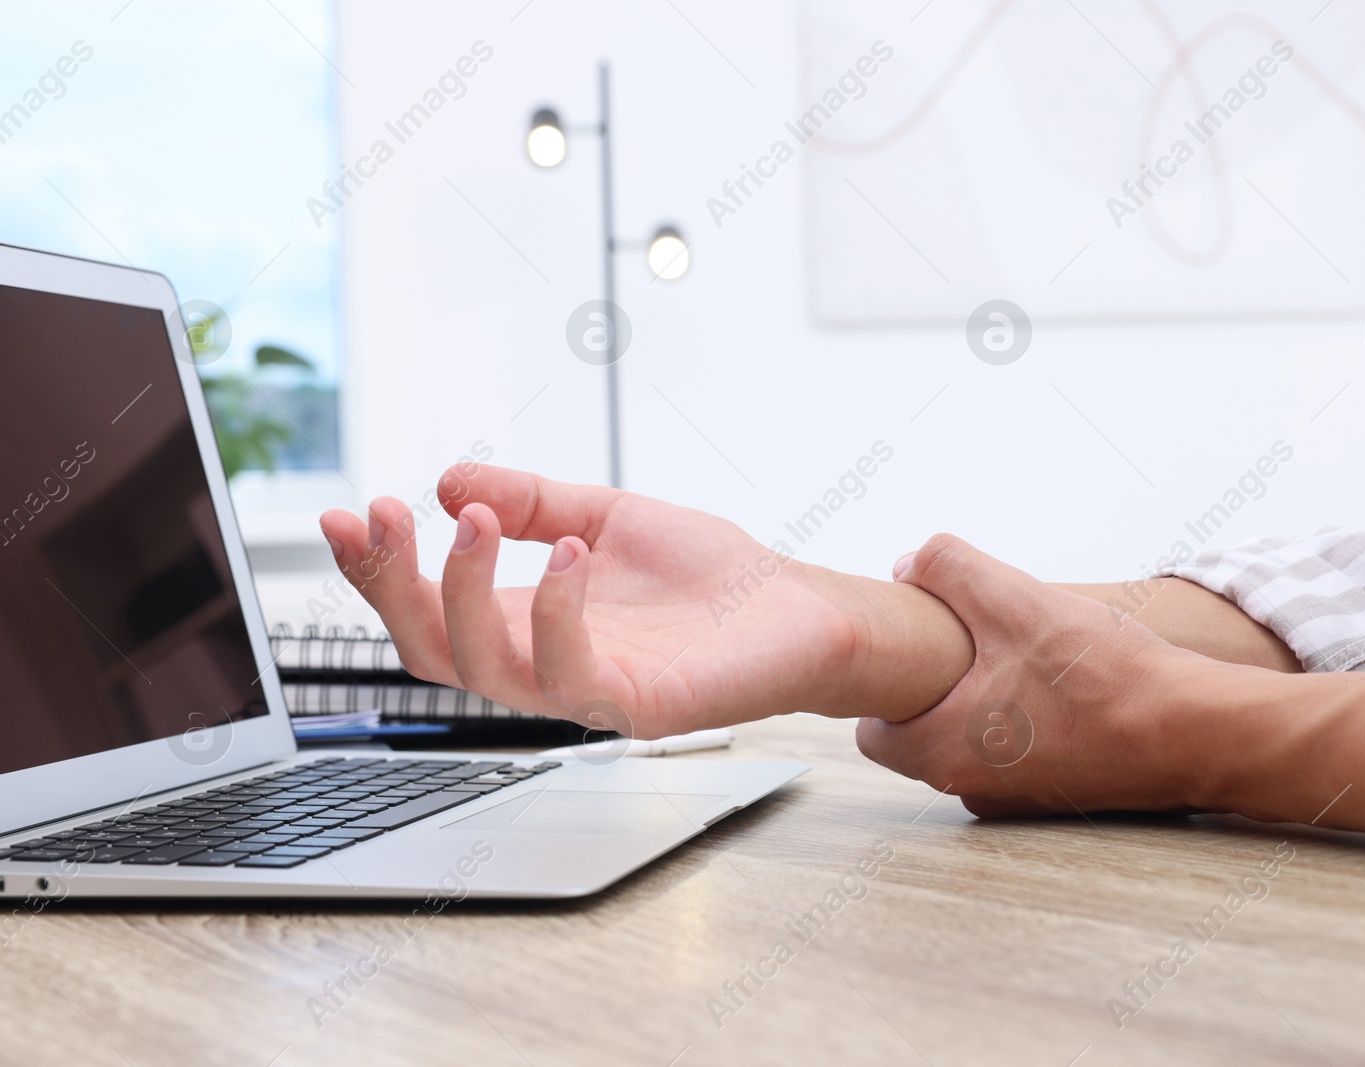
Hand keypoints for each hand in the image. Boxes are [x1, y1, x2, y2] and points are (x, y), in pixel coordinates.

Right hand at [319, 465, 970, 737]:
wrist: (800, 610)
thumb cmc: (710, 576)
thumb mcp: (605, 515)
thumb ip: (533, 502)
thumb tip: (449, 482)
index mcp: (527, 623)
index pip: (424, 612)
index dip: (376, 571)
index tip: (347, 514)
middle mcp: (544, 664)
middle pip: (428, 650)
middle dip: (390, 585)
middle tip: (382, 516)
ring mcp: (588, 691)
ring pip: (483, 670)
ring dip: (463, 593)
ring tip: (475, 523)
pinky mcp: (638, 705)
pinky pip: (570, 675)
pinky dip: (558, 611)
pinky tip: (572, 555)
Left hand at [856, 534, 1195, 816]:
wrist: (1197, 733)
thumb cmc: (1105, 677)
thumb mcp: (1014, 599)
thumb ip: (946, 569)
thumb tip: (909, 565)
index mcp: (942, 753)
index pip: (873, 732)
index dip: (888, 684)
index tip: (918, 650)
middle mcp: (971, 788)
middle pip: (924, 732)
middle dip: (943, 685)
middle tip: (978, 642)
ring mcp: (1016, 799)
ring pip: (975, 739)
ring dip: (989, 700)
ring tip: (1028, 659)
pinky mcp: (1057, 796)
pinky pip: (1018, 752)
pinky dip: (1029, 721)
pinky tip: (1063, 688)